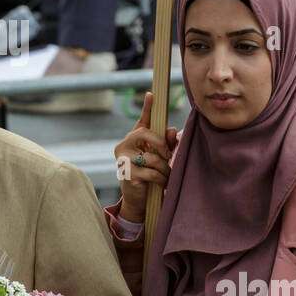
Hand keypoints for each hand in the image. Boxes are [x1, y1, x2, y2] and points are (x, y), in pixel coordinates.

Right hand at [113, 91, 178, 223]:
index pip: (141, 121)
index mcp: (132, 139)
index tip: (152, 94)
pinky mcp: (127, 174)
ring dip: (164, 168)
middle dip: (161, 145)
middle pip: (145, 134)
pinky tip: (161, 183)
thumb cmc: (149, 176)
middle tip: (168, 155)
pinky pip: (152, 172)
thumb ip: (166, 144)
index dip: (147, 108)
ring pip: (152, 157)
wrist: (138, 200)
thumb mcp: (159, 158)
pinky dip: (161, 178)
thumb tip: (172, 130)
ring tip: (166, 175)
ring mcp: (123, 159)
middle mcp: (124, 146)